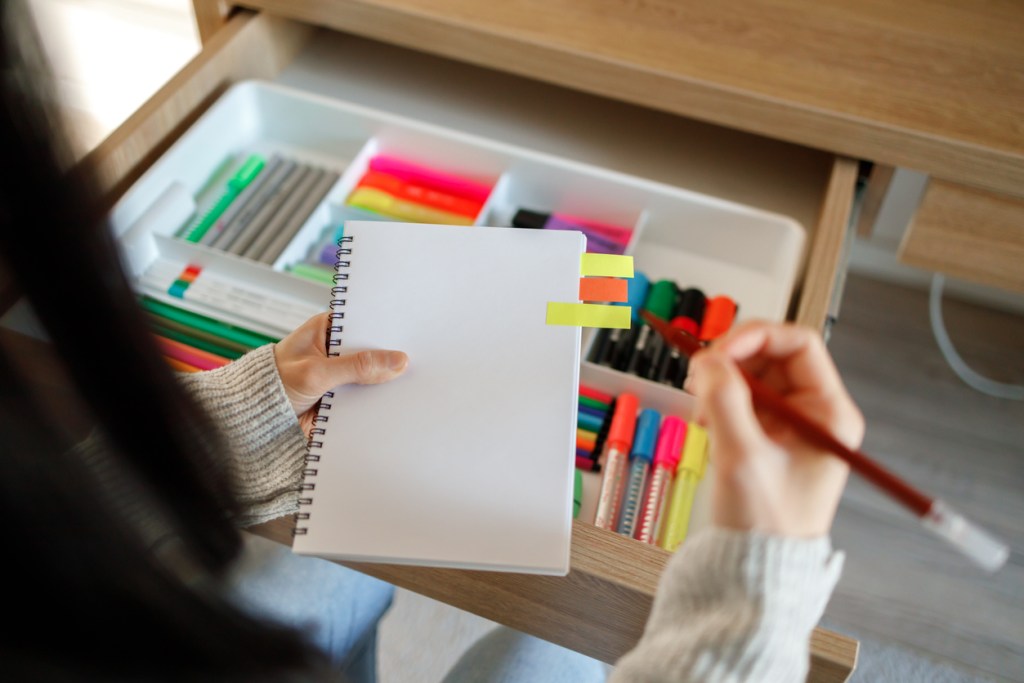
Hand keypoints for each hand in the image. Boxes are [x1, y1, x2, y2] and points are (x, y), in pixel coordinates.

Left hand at [274, 313, 407, 433]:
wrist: (255, 420)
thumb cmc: (273, 385)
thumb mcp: (317, 373)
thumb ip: (356, 367)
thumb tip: (397, 361)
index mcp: (325, 329)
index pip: (363, 321)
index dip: (386, 326)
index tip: (411, 331)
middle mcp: (334, 348)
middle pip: (371, 348)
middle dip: (389, 355)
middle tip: (420, 356)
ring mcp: (339, 371)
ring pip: (370, 372)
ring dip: (385, 379)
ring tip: (416, 379)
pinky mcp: (341, 394)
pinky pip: (364, 393)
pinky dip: (376, 397)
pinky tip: (396, 399)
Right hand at [688, 321, 863, 536]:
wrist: (754, 570)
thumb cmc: (765, 525)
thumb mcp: (742, 457)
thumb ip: (723, 400)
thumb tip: (706, 360)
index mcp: (829, 413)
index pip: (797, 344)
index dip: (755, 336)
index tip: (716, 350)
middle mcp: (813, 414)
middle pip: (771, 356)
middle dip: (731, 361)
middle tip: (699, 376)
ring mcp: (789, 425)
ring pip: (750, 375)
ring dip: (720, 384)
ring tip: (703, 412)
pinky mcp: (765, 437)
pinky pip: (738, 399)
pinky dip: (717, 403)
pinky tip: (707, 426)